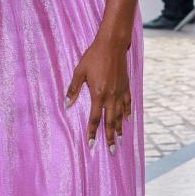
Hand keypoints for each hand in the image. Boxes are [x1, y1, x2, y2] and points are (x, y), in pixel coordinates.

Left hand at [65, 35, 130, 149]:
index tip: (91, 144)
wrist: (112, 45)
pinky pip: (128, 103)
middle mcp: (111, 96)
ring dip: (120, 128)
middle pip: (111, 121)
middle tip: (111, 150)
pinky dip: (128, 112)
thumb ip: (73, 90)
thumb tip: (66, 105)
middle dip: (110, 137)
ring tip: (120, 140)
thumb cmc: (93, 56)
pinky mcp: (126, 86)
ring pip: (121, 114)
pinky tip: (128, 120)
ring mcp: (120, 92)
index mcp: (98, 94)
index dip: (93, 132)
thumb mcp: (79, 72)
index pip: (95, 118)